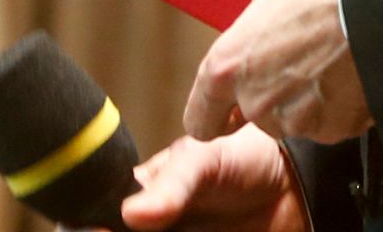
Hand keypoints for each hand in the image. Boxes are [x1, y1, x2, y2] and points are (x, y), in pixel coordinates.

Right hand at [62, 123, 306, 229]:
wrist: (296, 187)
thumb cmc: (248, 157)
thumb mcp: (209, 158)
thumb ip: (173, 184)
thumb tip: (132, 213)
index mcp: (143, 191)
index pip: (95, 214)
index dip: (86, 226)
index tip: (90, 230)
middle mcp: (150, 224)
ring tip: (168, 231)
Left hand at [185, 0, 372, 145]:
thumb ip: (255, 22)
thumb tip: (259, 29)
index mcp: (231, 65)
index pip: (199, 120)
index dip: (213, 115)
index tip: (224, 112)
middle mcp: (256, 101)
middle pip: (256, 113)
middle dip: (275, 93)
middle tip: (303, 58)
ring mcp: (296, 121)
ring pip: (294, 118)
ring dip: (307, 100)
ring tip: (334, 61)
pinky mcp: (333, 131)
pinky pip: (329, 123)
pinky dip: (338, 106)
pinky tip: (352, 73)